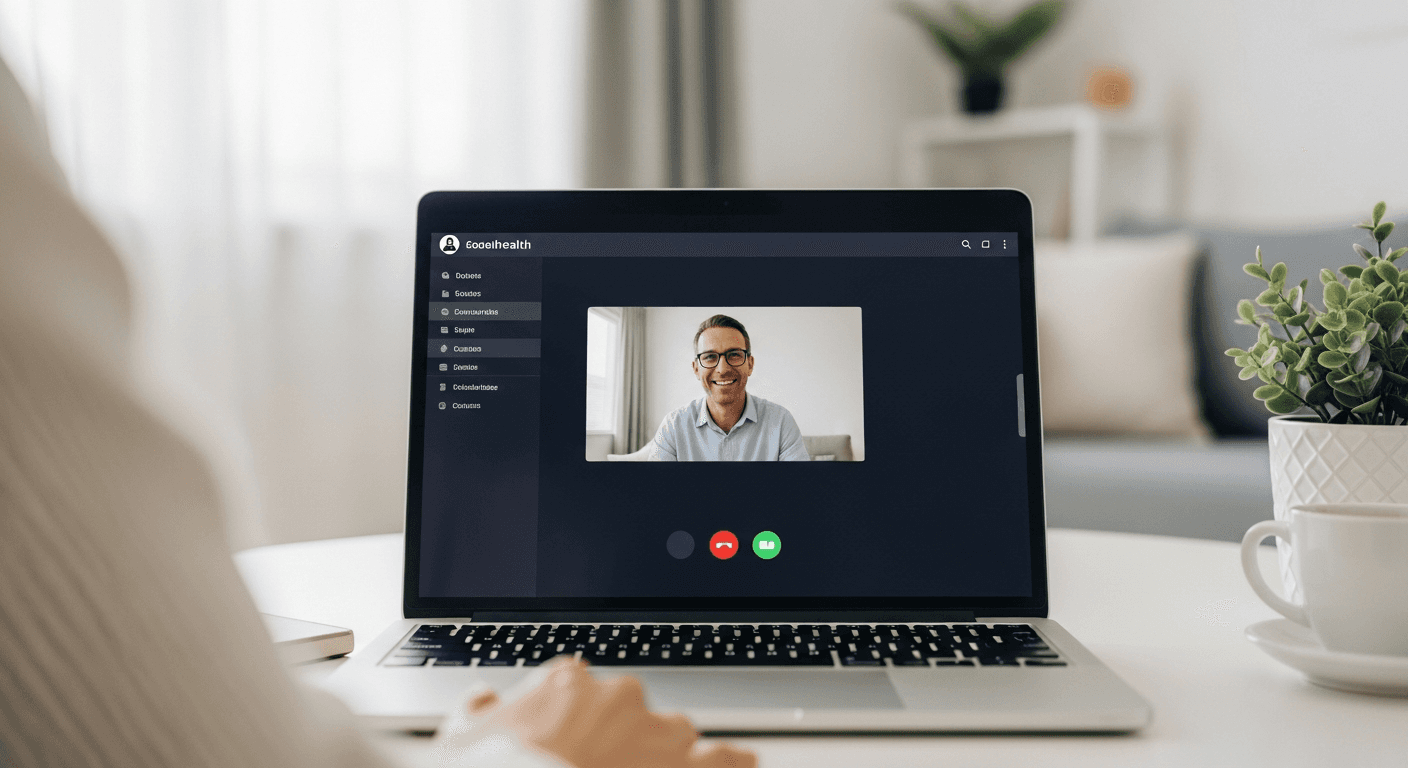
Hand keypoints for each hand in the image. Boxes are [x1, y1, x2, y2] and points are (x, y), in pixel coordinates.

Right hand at [467, 658, 755, 767]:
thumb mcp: (461, 741)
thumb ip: (479, 714)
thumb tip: (480, 705)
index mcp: (564, 683)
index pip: (577, 691)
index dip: (575, 723)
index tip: (572, 743)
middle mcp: (617, 696)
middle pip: (629, 712)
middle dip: (621, 742)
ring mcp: (657, 731)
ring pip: (677, 733)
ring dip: (670, 755)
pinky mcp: (688, 765)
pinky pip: (726, 759)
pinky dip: (733, 764)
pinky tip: (742, 764)